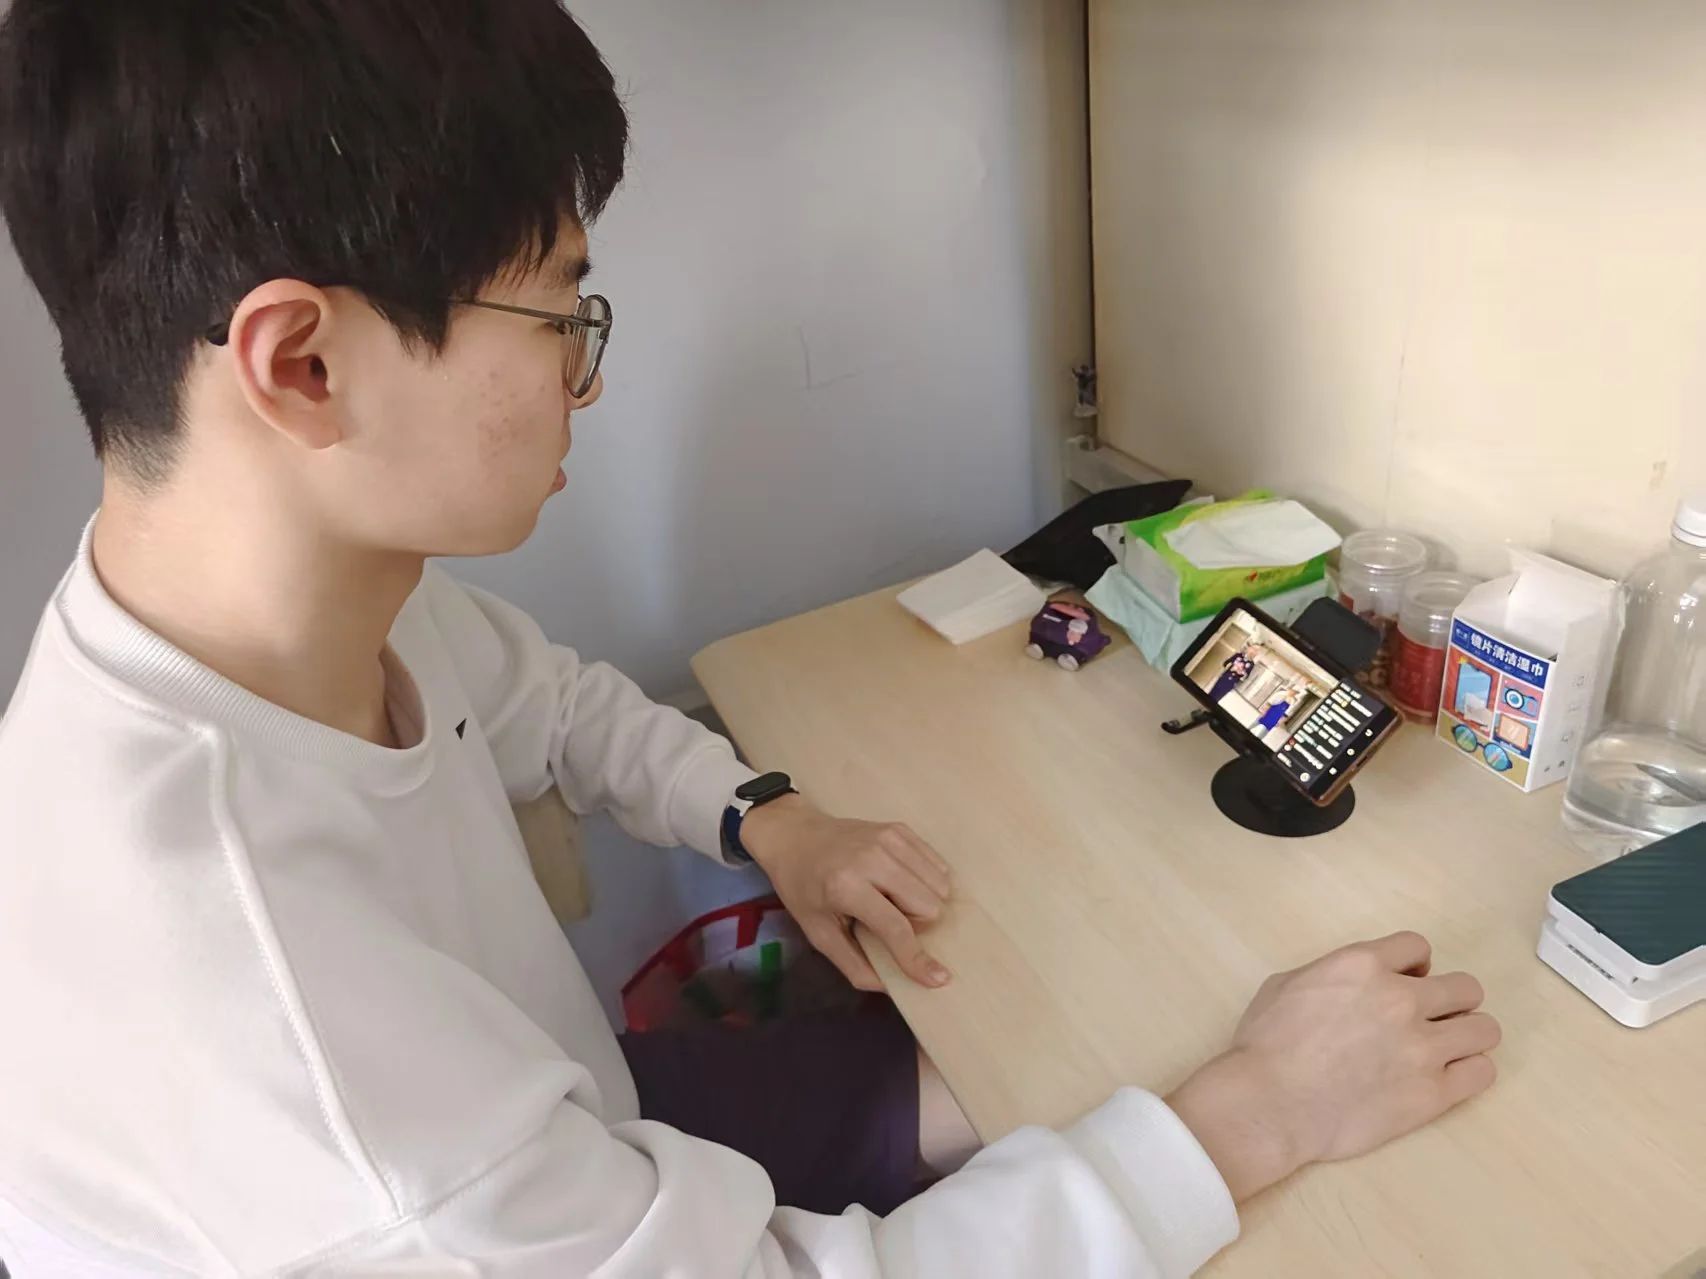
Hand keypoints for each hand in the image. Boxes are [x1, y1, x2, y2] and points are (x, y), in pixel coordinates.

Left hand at [739, 795, 953, 990]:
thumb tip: (890, 987)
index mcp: (846, 887)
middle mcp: (872, 859)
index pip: (895, 928)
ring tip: (895, 901)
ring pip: (940, 885)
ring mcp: (889, 839)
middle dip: (918, 925)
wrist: (795, 835)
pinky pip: (938, 864)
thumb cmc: (803, 888)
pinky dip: (929, 882)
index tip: (939, 979)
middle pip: (929, 906)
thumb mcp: (817, 933)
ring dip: (926, 903)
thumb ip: (853, 964)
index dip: (917, 958)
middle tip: (889, 921)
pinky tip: (904, 884)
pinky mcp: (900, 828)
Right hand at [1167, 931, 1500, 1201]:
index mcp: (1364, 965)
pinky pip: (1482, 1072)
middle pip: (1465, 987)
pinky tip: (1448, 1077)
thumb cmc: (1265, 1044)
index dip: (1413, 967)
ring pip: (1485, 1028)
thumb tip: (1353, 984)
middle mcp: (1402, 999)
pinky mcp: (1433, 1093)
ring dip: (1467, 1035)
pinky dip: (1470, 1071)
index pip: (1418, 947)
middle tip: (1428, 1021)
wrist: (1270, 1103)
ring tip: (1445, 1050)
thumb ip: (1331, 974)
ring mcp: (1422, 1047)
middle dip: (1449, 1001)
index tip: (1406, 984)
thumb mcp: (1287, 984)